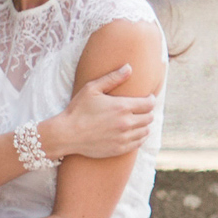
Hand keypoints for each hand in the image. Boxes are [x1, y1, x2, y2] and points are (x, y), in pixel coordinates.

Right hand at [40, 65, 155, 160]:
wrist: (67, 134)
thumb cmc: (78, 109)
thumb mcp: (92, 89)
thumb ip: (112, 78)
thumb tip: (129, 67)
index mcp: (122, 107)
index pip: (149, 104)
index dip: (151, 99)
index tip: (148, 97)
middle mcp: (126, 123)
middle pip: (149, 117)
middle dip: (148, 111)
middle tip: (142, 108)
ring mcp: (123, 138)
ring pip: (146, 131)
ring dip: (145, 124)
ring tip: (138, 120)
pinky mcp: (119, 149)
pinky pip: (138, 143)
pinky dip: (140, 137)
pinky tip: (134, 132)